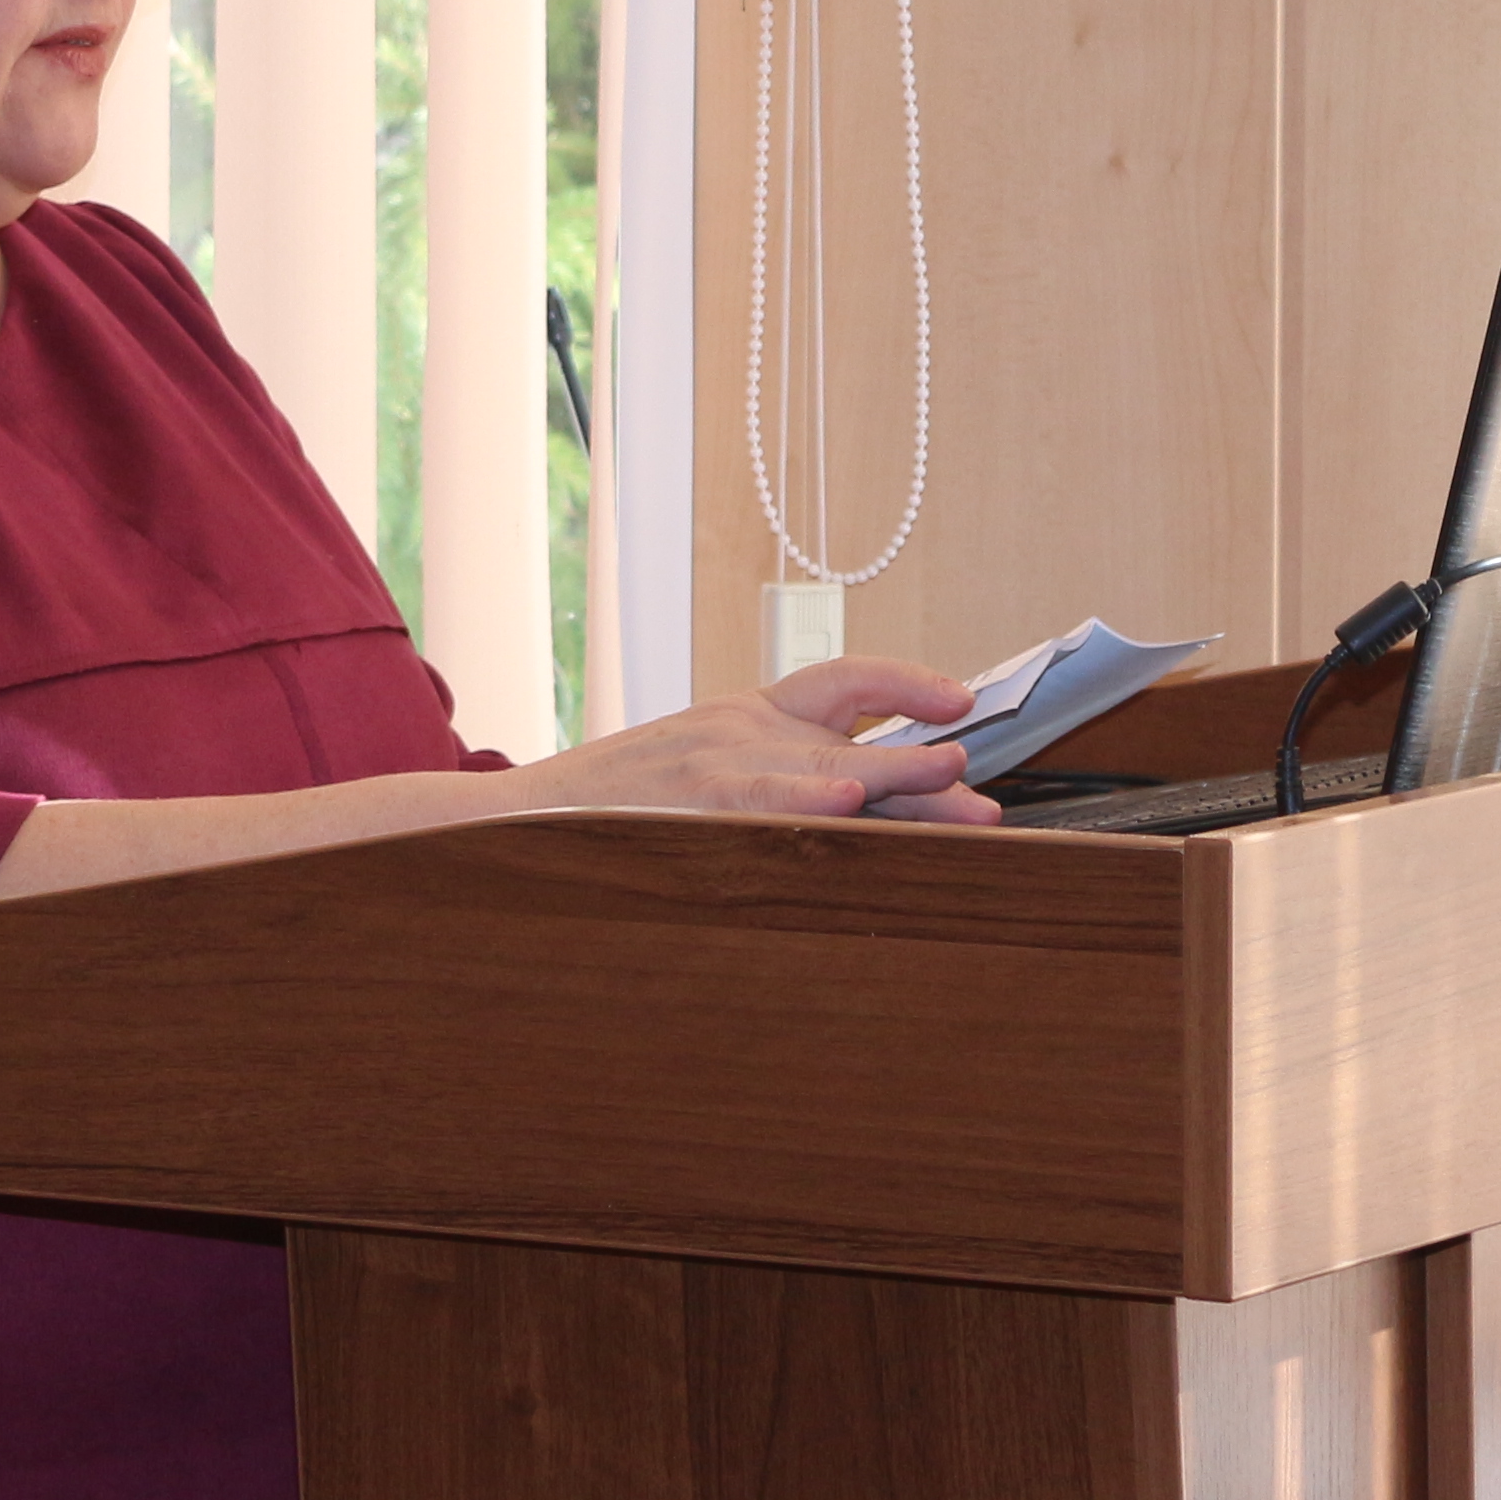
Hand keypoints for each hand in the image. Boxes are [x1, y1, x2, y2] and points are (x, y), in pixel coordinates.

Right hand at [521, 655, 1000, 825]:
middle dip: (925, 765)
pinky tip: (847, 804)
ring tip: (954, 786)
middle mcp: (738, 729)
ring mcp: (714, 764)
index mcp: (746, 717)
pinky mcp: (687, 803)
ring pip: (825, 770)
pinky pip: (762, 802)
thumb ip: (773, 779)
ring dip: (897, 781)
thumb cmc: (612, 810)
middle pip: (854, 736)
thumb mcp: (697, 773)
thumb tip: (864, 804)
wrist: (517, 818)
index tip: (960, 701)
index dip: (908, 684)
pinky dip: (807, 802)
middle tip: (982, 788)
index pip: (842, 681)